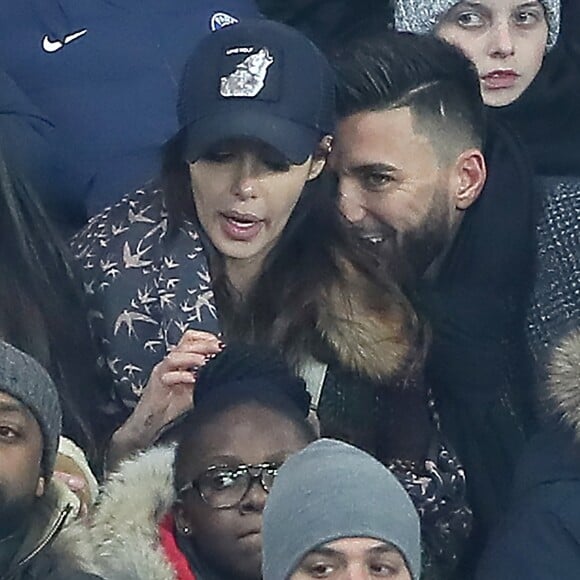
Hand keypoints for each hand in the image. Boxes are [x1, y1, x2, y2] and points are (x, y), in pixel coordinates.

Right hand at [109, 331, 222, 465]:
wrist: (155, 419)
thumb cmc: (176, 404)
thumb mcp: (197, 387)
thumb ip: (208, 376)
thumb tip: (227, 370)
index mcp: (183, 358)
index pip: (192, 338)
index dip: (206, 338)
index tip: (221, 344)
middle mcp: (172, 360)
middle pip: (185, 343)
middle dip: (203, 344)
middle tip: (217, 349)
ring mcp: (163, 369)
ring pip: (175, 356)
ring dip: (192, 357)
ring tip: (205, 362)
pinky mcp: (156, 382)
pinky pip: (167, 374)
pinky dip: (181, 375)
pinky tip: (193, 379)